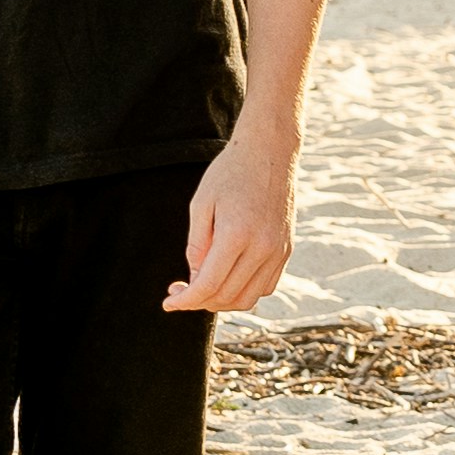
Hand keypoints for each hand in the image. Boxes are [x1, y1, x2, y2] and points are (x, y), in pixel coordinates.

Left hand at [169, 135, 297, 315]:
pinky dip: (244, 292)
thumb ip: (196, 245)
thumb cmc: (230, 172)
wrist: (270, 151)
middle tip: (180, 291)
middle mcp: (262, 247)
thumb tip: (195, 278)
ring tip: (203, 287)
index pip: (208, 284)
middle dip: (198, 301)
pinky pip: (265, 286)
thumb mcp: (201, 204)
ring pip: (248, 298)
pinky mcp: (286, 249)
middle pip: (227, 296)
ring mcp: (278, 250)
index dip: (185, 300)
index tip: (168, 303)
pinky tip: (227, 278)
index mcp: (236, 234)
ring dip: (222, 301)